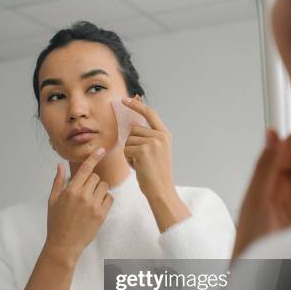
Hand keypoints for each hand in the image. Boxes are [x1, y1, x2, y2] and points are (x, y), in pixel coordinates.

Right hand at [45, 148, 113, 264]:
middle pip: (96, 177)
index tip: (102, 150)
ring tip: (90, 201)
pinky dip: (105, 200)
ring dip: (99, 190)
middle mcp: (83, 195)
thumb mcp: (52, 200)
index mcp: (70, 190)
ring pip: (104, 187)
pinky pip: (109, 198)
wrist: (64, 244)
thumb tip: (59, 166)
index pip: (85, 169)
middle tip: (85, 193)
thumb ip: (58, 182)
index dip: (94, 157)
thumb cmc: (56, 223)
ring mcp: (93, 205)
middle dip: (92, 182)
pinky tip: (96, 207)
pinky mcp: (101, 214)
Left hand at [122, 96, 190, 231]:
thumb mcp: (157, 151)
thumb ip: (147, 137)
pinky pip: (126, 150)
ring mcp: (153, 142)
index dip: (137, 105)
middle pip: (133, 129)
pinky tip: (139, 168)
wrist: (161, 190)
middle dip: (132, 144)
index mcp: (165, 134)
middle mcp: (160, 135)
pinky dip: (128, 160)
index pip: (149, 113)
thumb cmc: (156, 174)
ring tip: (141, 164)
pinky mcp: (143, 150)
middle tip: (142, 159)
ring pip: (128, 140)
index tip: (125, 99)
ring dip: (129, 153)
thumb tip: (130, 124)